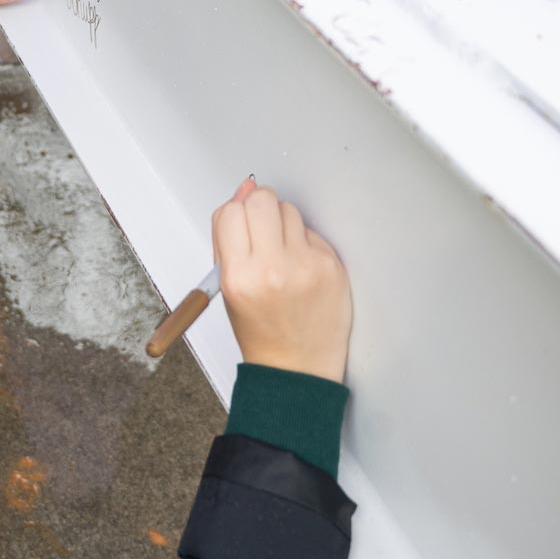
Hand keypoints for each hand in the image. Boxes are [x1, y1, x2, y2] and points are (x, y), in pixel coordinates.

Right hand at [214, 180, 351, 383]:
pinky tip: (301, 267)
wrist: (297, 368)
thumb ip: (229, 240)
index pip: (231, 212)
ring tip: (283, 253)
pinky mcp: (331, 266)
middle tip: (263, 229)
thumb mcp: (228, 289)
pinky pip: (312, 232)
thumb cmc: (261, 331)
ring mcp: (306, 266)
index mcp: (239, 277)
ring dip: (283, 223)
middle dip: (259, 207)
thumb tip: (243, 190)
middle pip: (262, 199)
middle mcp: (272, 269)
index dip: (235, 213)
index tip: (240, 223)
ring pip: (290, 210)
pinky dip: (304, 243)